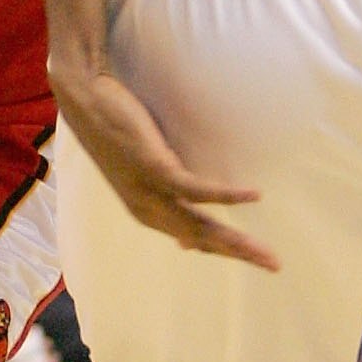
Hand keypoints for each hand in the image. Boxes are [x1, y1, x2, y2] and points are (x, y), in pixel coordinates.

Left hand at [52, 61, 277, 269]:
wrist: (87, 97)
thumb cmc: (117, 127)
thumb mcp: (143, 165)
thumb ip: (164, 189)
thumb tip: (180, 218)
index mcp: (147, 210)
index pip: (193, 240)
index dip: (223, 251)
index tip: (254, 258)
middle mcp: (147, 209)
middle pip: (202, 239)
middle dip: (240, 253)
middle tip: (274, 264)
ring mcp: (150, 190)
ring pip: (200, 224)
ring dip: (236, 240)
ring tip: (265, 250)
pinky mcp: (154, 167)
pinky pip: (196, 190)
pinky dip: (226, 195)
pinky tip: (254, 196)